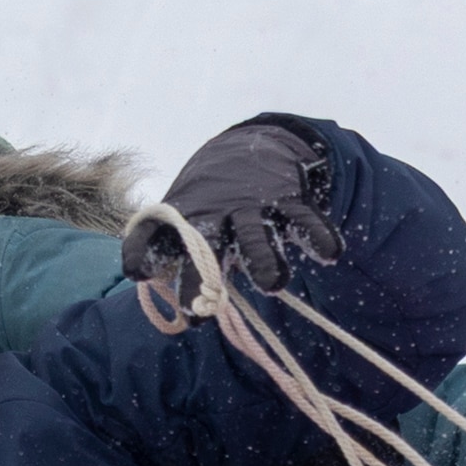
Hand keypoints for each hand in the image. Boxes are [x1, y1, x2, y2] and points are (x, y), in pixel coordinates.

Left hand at [122, 117, 343, 299]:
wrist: (249, 148)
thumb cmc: (210, 208)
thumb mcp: (186, 224)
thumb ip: (182, 264)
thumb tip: (181, 317)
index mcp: (182, 220)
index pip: (153, 235)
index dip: (142, 252)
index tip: (136, 272)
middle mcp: (214, 215)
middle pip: (205, 247)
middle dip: (202, 276)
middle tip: (201, 307)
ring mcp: (251, 207)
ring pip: (256, 236)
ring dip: (264, 259)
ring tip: (272, 284)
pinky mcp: (287, 200)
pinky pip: (303, 219)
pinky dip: (317, 235)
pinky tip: (329, 254)